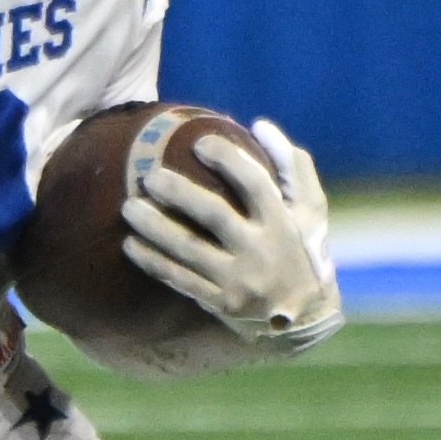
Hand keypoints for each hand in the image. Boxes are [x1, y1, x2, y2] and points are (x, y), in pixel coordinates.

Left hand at [123, 117, 343, 351]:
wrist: (305, 315)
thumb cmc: (303, 246)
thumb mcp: (311, 208)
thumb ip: (292, 165)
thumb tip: (259, 125)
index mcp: (284, 222)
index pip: (255, 184)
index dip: (228, 160)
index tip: (199, 142)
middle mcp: (261, 251)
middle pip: (214, 216)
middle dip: (179, 194)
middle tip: (149, 176)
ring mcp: (239, 280)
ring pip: (189, 250)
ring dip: (155, 228)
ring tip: (129, 207)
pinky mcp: (221, 303)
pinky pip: (180, 280)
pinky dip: (153, 262)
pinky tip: (130, 245)